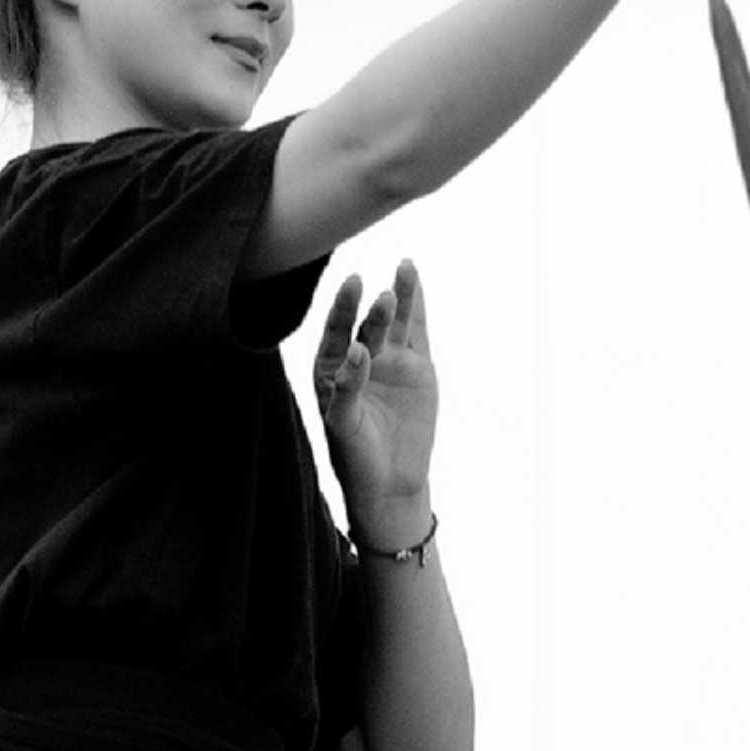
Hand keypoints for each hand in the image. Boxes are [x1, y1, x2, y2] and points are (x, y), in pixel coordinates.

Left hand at [314, 259, 437, 540]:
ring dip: (400, 295)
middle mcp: (360, 358)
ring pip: (395, 322)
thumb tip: (358, 350)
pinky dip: (418, 307)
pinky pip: (417, 331)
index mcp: (331, 369)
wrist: (391, 483)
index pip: (336, 332)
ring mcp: (390, 360)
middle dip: (375, 311)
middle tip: (384, 297)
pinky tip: (415, 280)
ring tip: (405, 267)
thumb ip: (346, 389)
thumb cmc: (356, 457)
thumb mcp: (344, 426)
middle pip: (368, 327)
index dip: (343, 307)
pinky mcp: (417, 366)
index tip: (352, 283)